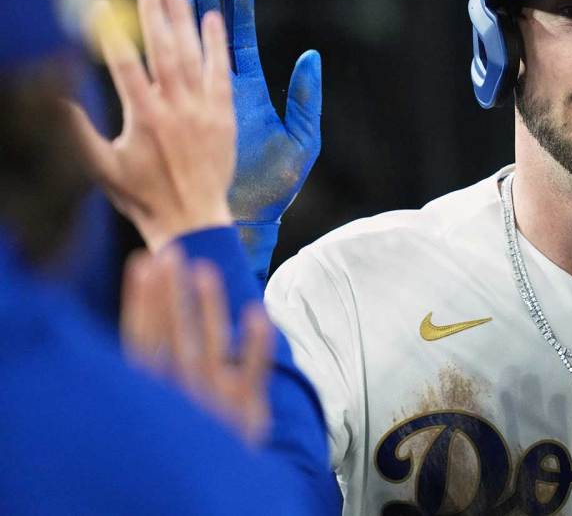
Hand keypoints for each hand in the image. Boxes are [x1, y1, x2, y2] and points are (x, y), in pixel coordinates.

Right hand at [70, 0, 235, 249]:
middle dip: (154, 10)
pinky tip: (214, 18)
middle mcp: (175, 108)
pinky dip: (217, 45)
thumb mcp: (101, 167)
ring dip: (185, 19)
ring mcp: (203, 110)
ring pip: (194, 55)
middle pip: (163, 48)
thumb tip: (52, 99)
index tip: (98, 3)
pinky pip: (222, 73)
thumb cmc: (142, 197)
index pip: (123, 64)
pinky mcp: (224, 116)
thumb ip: (77, 131)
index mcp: (143, 117)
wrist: (192, 219)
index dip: (110, 32)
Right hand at [120, 246, 273, 445]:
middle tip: (172, 252)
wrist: (211, 497)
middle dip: (172, 294)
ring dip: (209, 307)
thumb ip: (152, 370)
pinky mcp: (247, 415)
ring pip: (211, 347)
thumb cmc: (179, 444)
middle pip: (174, 337)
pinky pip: (253, 374)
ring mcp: (215, 406)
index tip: (145, 263)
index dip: (143, 302)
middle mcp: (179, 399)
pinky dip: (255, 345)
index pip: (143, 342)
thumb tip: (151, 319)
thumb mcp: (155, 411)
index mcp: (150, 398)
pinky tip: (256, 312)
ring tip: (206, 270)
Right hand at [188, 0, 320, 225]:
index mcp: (243, 98)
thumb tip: (312, 56)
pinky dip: (169, 64)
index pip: (235, 48)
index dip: (235, 18)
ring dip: (183, 25)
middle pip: (207, 45)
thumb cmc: (272, 185)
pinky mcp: (180, 127)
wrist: (244, 220)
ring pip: (188, 60)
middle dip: (200, 10)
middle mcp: (221, 100)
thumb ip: (306, 98)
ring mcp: (199, 111)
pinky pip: (173, 90)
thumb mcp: (302, 139)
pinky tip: (157, 37)